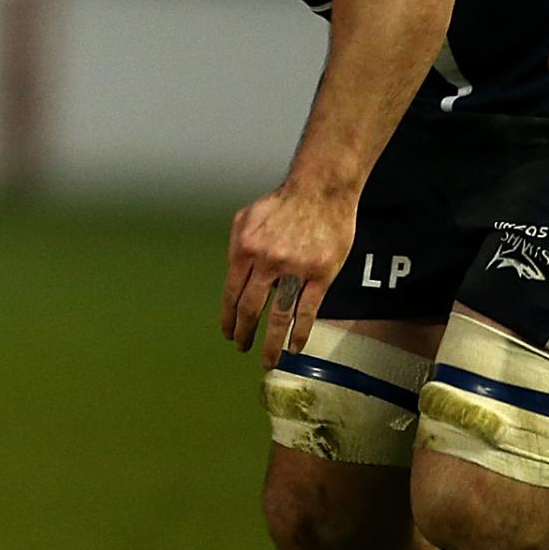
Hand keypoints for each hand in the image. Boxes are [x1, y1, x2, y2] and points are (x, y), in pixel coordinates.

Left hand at [223, 179, 357, 366]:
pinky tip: (295, 347)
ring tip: (266, 359)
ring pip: (279, 315)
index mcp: (244, 249)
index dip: (228, 316)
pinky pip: (308, 310)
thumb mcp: (245, 219)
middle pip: (251, 308)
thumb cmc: (281, 204)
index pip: (231, 292)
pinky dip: (300, 332)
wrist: (320, 191)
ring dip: (271, 341)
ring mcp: (295, 270)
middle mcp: (267, 262)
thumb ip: (237, 248)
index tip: (227, 331)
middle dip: (243, 332)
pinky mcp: (321, 275)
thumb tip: (234, 276)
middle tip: (240, 346)